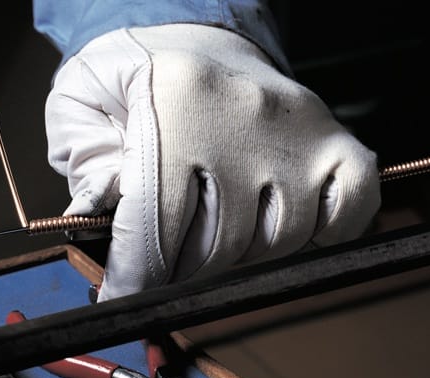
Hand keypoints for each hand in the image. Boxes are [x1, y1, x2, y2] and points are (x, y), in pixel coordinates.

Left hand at [45, 24, 379, 300]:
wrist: (195, 29)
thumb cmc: (138, 72)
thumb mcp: (84, 96)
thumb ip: (84, 159)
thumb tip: (95, 219)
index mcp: (174, 99)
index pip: (157, 219)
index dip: (136, 274)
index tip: (124, 296)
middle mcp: (243, 115)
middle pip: (217, 243)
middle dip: (180, 268)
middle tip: (162, 262)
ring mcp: (296, 131)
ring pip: (275, 242)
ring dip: (238, 256)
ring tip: (210, 232)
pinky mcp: (333, 140)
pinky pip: (346, 214)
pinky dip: (318, 237)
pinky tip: (276, 227)